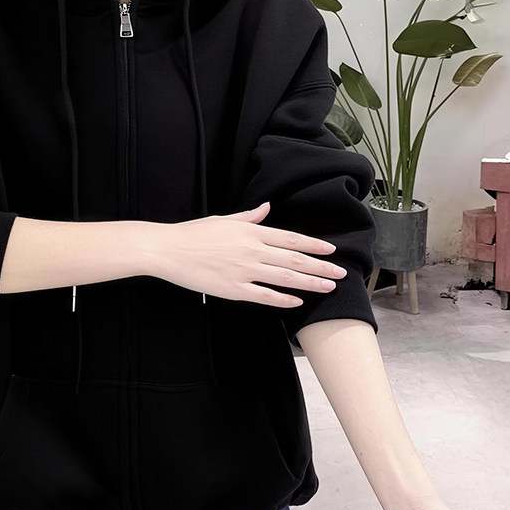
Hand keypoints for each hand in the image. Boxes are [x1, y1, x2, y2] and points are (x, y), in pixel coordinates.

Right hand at [152, 201, 346, 306]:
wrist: (168, 250)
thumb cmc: (193, 233)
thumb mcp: (223, 220)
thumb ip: (249, 217)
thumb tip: (266, 208)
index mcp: (250, 231)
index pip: (291, 239)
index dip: (313, 246)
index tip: (330, 251)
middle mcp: (252, 250)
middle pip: (294, 260)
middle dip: (321, 267)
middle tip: (341, 274)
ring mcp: (243, 270)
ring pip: (285, 278)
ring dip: (310, 283)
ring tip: (328, 287)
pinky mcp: (233, 289)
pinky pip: (264, 296)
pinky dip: (283, 299)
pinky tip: (297, 302)